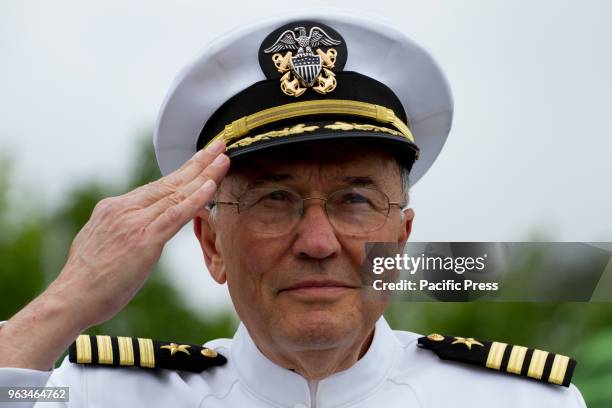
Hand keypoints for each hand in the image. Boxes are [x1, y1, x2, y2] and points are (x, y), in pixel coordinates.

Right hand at [48, 139, 229, 329]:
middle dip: (198, 162)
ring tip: (224, 159)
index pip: (157, 186)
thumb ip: (123, 228)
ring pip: (177, 193)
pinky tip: (212, 186)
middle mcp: (125, 208)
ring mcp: (134, 223)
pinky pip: (175, 215)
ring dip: (205, 174)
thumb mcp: (102, 242)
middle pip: (170, 181)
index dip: (183, 172)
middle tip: (219, 145)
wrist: (71, 298)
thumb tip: (135, 227)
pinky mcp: (144, 241)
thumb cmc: (87, 280)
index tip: (202, 159)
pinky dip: (196, 199)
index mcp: (115, 207)